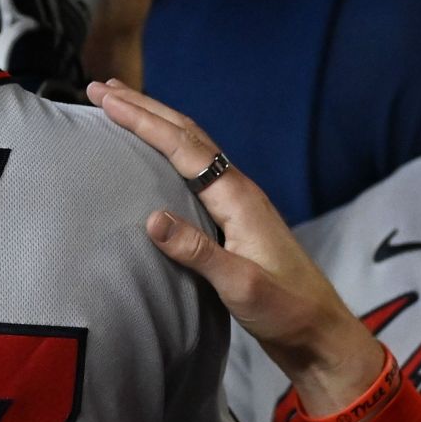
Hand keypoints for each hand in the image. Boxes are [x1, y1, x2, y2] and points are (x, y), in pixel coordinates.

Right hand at [87, 78, 385, 414]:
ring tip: (119, 106)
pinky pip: (194, 166)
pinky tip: (154, 151)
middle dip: (143, 108)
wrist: (320, 333)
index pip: (182, 146)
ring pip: (190, 146)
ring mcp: (236, 201)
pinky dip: (166, 146)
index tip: (105, 100)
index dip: (141, 120)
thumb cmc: (285, 312)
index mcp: (237, 197)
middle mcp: (237, 189)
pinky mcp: (232, 217)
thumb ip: (197, 252)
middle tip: (101, 87)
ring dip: (154, 122)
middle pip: (186, 134)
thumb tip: (150, 218)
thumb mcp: (241, 287)